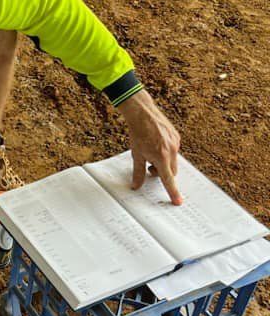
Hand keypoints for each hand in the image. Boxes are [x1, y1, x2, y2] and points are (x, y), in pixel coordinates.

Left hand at [117, 89, 182, 204]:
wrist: (142, 113)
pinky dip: (166, 152)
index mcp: (161, 157)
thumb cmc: (138, 134)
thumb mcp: (136, 155)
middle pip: (171, 171)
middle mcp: (171, 150)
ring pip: (173, 161)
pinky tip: (156, 143)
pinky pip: (174, 150)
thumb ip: (137, 172)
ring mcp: (175, 143)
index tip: (178, 201)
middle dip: (162, 173)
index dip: (172, 192)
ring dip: (163, 162)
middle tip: (149, 166)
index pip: (168, 179)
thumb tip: (136, 186)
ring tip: (151, 152)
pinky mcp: (177, 137)